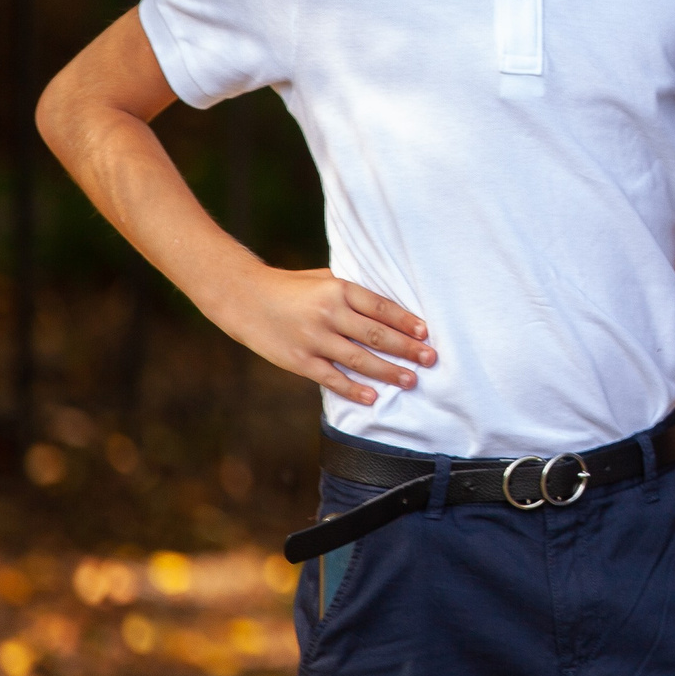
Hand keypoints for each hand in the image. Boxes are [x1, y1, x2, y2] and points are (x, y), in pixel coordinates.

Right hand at [209, 265, 433, 405]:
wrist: (243, 298)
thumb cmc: (291, 287)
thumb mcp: (324, 279)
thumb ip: (353, 293)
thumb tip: (392, 310)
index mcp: (338, 289)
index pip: (382, 308)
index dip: (407, 322)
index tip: (426, 333)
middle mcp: (328, 314)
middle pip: (377, 335)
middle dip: (407, 349)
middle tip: (431, 359)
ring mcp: (313, 339)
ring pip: (359, 359)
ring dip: (389, 371)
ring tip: (411, 380)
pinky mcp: (298, 360)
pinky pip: (332, 378)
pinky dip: (354, 389)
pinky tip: (374, 397)